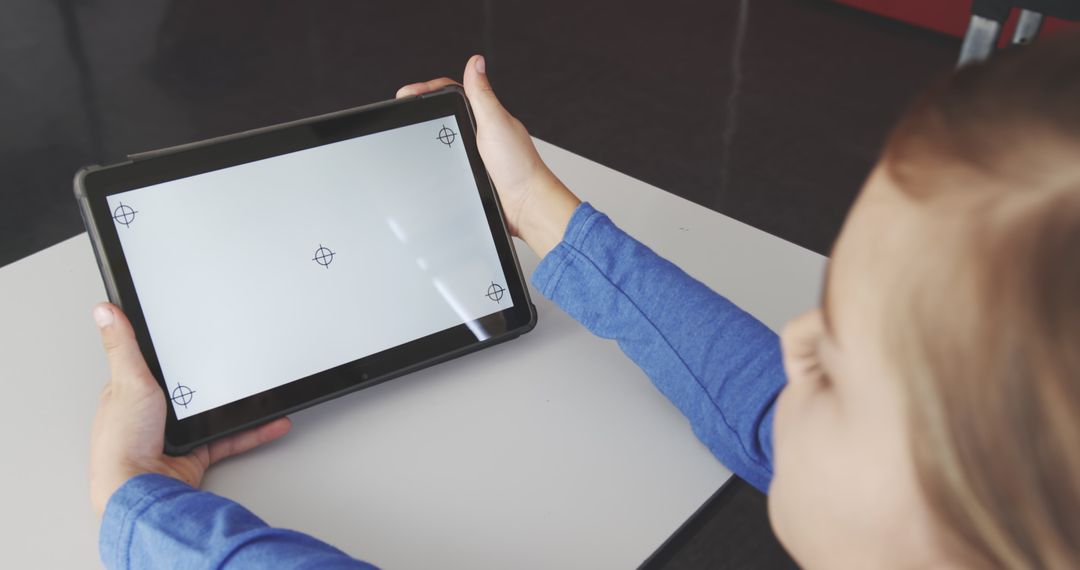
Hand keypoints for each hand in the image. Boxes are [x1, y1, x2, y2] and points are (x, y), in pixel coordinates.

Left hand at [88, 303, 290, 516]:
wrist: (142, 491)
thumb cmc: (124, 443)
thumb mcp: (129, 381)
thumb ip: (123, 347)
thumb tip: (106, 311)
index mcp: (131, 394)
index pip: (155, 365)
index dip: (174, 353)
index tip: (197, 339)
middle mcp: (152, 416)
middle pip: (189, 390)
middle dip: (213, 380)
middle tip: (236, 363)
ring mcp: (174, 436)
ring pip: (213, 414)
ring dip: (237, 407)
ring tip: (259, 392)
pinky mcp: (195, 455)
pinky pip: (229, 439)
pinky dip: (252, 432)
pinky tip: (269, 422)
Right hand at [396, 55, 580, 257]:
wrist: (524, 204)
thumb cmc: (518, 166)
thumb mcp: (495, 122)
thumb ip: (482, 94)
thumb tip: (476, 61)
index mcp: (485, 113)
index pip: (450, 91)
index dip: (427, 90)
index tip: (406, 95)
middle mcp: (480, 129)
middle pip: (444, 112)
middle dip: (422, 110)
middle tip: (401, 113)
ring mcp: (475, 151)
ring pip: (443, 137)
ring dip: (427, 135)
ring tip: (408, 134)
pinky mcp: (472, 171)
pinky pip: (447, 159)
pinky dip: (434, 158)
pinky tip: (427, 161)